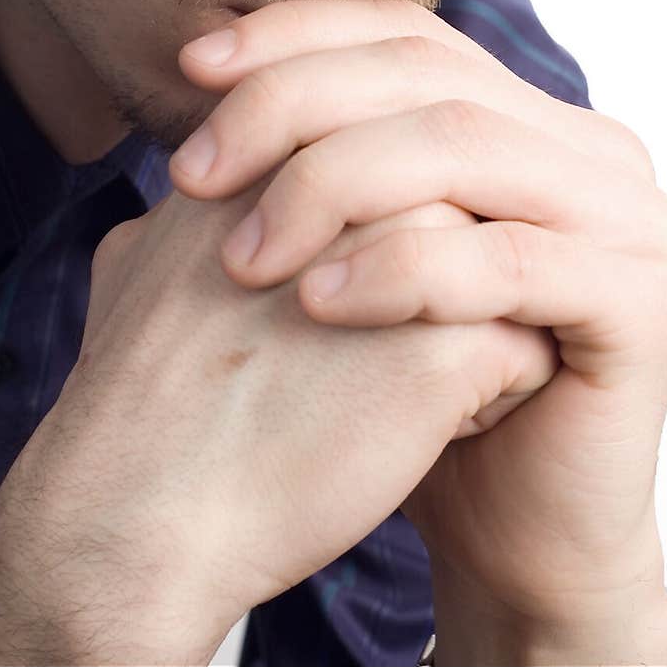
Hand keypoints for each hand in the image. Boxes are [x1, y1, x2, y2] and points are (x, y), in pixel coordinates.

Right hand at [0, 185, 554, 665]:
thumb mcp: (143, 262)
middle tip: (377, 344)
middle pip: (461, 206)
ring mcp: (412, 260)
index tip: (326, 306)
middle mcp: (361, 189)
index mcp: (288, 153)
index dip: (382, 238)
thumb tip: (192, 205)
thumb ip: (199, 211)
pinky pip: (526, 350)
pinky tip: (429, 430)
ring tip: (404, 387)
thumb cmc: (144, 402)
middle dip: (444, 269)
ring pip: (506, 270)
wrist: (140, 513)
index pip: (396, 163)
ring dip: (473, 326)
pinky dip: (493, 396)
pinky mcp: (453, 346)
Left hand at [171, 0, 666, 662]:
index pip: (411, 37)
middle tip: (193, 173)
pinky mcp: (646, 302)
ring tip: (243, 255)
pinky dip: (406, 270)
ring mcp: (633, 220)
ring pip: (465, 149)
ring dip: (334, 186)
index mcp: (534, 121)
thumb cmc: (417, 387)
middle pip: (431, 80)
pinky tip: (318, 302)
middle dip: (295, 109)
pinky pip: (513, 260)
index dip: (297, 38)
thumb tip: (205, 59)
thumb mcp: (360, 246)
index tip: (192, 67)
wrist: (510, 532)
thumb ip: (324, 152)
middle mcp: (595, 152)